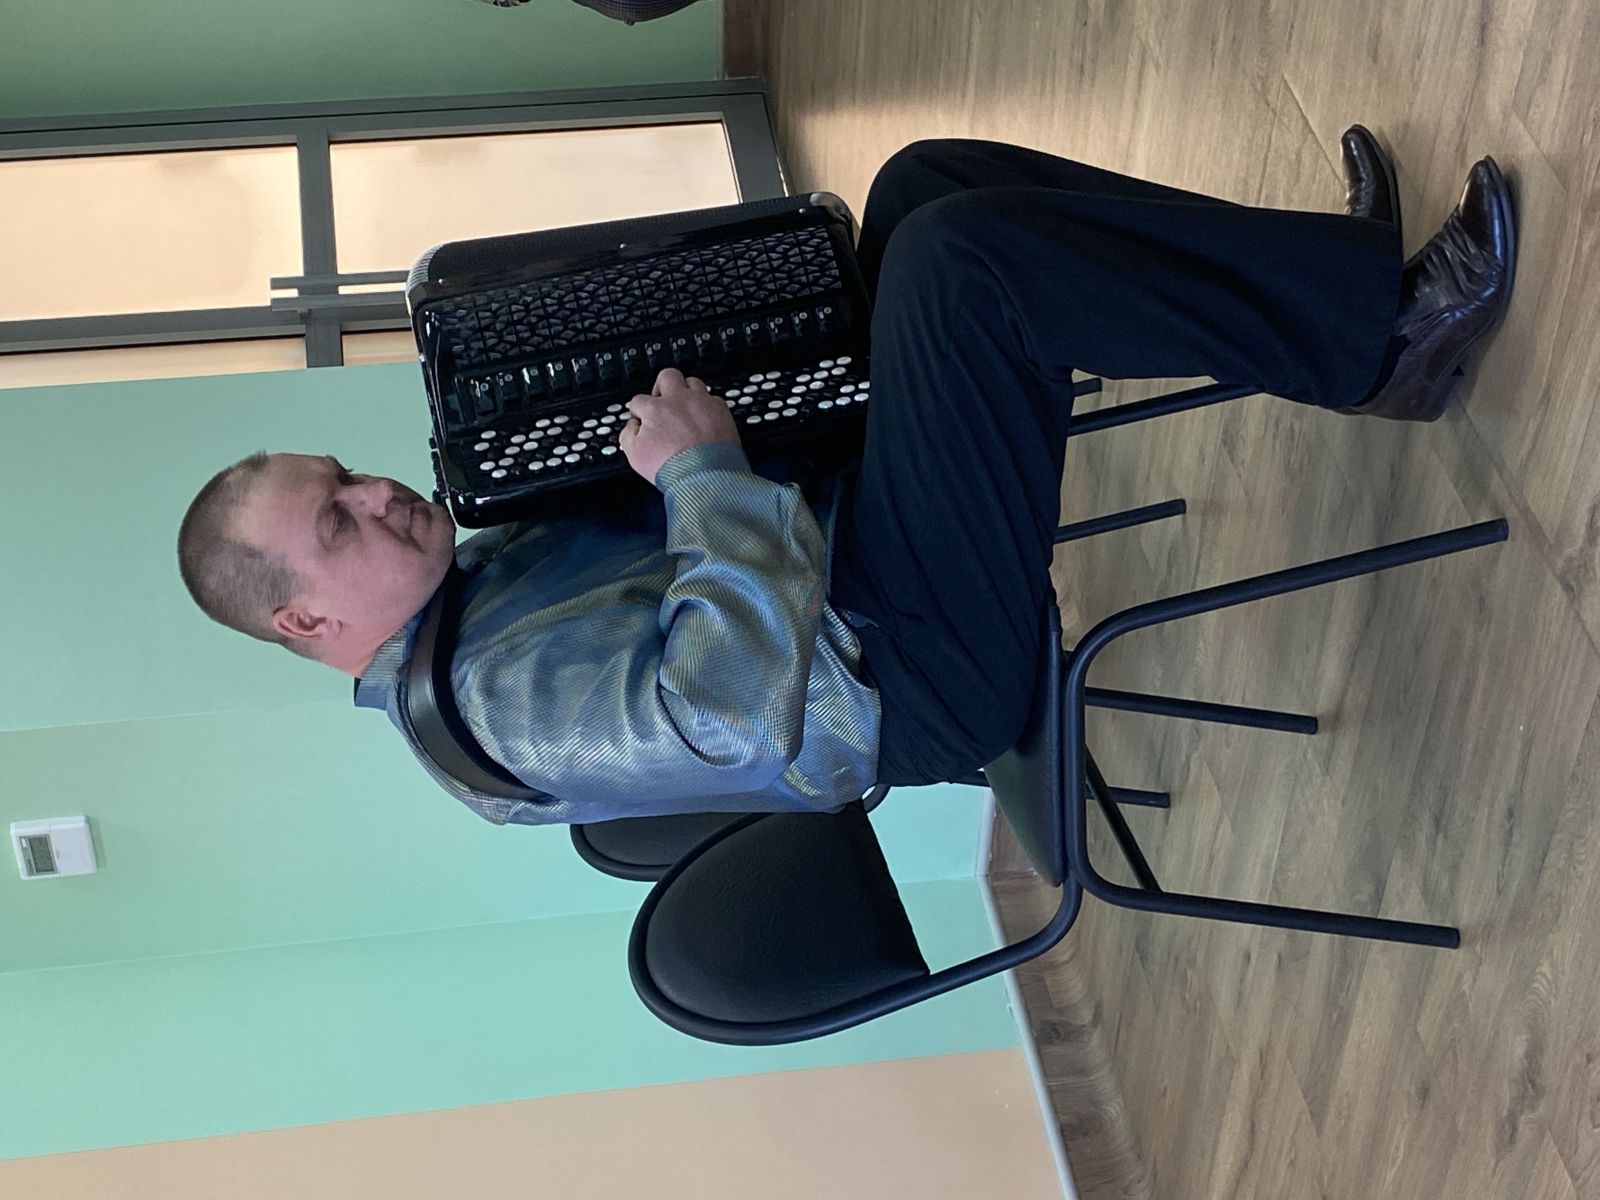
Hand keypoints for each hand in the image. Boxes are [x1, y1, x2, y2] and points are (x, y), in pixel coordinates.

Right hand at [618, 367, 741, 483]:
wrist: (706, 477)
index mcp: (655, 409)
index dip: (638, 411)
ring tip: (685, 409)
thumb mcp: (635, 456)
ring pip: (692, 382)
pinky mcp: (721, 411)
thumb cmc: (674, 468)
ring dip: (686, 393)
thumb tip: (632, 427)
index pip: (639, 400)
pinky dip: (707, 407)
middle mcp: (679, 400)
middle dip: (662, 388)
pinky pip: (713, 398)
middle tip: (663, 402)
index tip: (642, 420)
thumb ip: (628, 435)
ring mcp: (702, 403)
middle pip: (667, 376)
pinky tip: (704, 419)